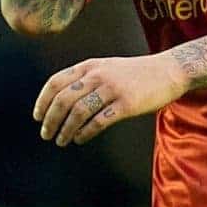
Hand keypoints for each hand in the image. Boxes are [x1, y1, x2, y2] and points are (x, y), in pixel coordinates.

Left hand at [33, 53, 188, 146]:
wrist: (168, 71)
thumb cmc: (135, 73)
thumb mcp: (106, 67)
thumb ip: (85, 78)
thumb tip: (61, 100)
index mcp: (89, 66)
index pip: (56, 82)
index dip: (43, 101)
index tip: (37, 116)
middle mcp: (98, 75)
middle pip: (63, 99)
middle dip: (50, 119)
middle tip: (45, 134)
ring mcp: (112, 89)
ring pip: (79, 112)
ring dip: (66, 129)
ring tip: (61, 141)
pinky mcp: (126, 104)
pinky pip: (99, 121)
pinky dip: (85, 132)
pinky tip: (80, 139)